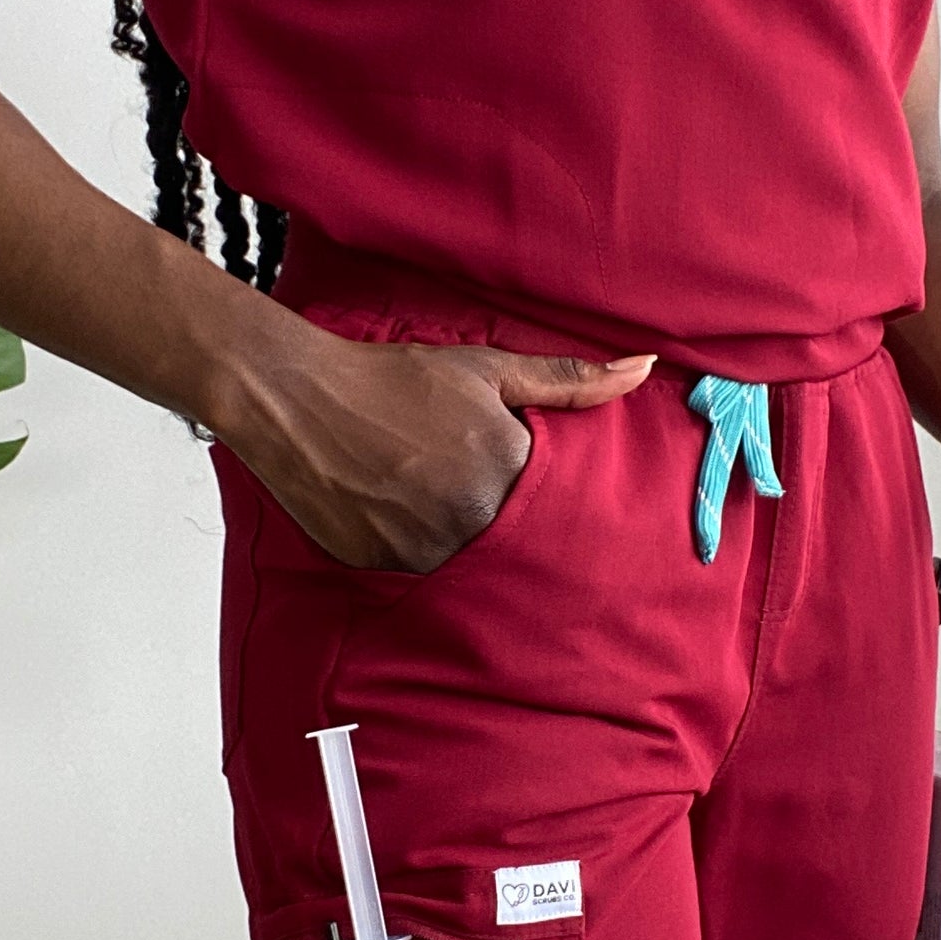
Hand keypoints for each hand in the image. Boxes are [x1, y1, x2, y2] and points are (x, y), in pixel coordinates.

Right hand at [215, 316, 653, 572]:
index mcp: (508, 468)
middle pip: (516, 535)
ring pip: (473, 559)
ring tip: (431, 494)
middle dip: (508, 517)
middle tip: (471, 484)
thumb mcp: (488, 370)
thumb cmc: (394, 379)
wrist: (296, 399)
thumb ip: (570, 379)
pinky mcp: (387, 569)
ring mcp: (427, 550)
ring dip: (467, 537)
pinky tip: (403, 512)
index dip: (550, 494)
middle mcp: (472, 518)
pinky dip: (425, 549)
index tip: (534, 486)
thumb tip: (644, 368)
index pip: (559, 504)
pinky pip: (426, 572)